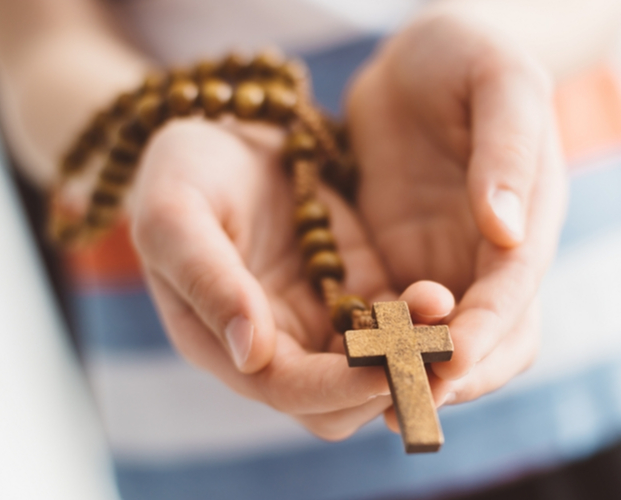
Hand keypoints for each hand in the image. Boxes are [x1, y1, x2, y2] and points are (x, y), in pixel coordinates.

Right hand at [130, 118, 442, 439]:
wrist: (220, 127)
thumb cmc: (183, 169)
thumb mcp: (176, 214)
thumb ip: (207, 281)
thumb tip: (252, 354)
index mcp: (218, 340)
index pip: (283, 389)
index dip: (335, 388)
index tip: (385, 370)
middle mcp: (271, 344)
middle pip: (335, 401)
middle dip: (384, 383)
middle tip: (431, 354)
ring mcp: (315, 319)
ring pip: (372, 371)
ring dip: (410, 355)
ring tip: (444, 315)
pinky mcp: (351, 287)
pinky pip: (391, 324)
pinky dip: (416, 322)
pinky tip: (441, 296)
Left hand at [346, 12, 567, 427]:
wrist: (417, 59)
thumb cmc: (465, 56)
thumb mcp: (498, 82)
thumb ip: (507, 151)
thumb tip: (507, 233)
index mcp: (528, 220)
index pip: (514, 294)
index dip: (486, 333)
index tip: (449, 360)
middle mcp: (489, 256)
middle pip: (488, 340)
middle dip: (453, 373)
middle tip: (406, 400)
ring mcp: (443, 262)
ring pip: (440, 341)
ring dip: (412, 371)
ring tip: (370, 396)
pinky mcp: (398, 260)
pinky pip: (390, 316)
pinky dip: (374, 342)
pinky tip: (341, 357)